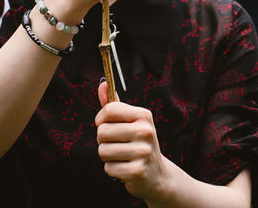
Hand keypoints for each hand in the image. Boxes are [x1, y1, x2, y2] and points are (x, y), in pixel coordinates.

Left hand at [96, 80, 176, 200]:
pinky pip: (108, 168)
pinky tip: (124, 168)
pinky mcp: (137, 171)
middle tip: (117, 144)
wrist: (156, 173)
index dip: (101, 119)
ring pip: (103, 151)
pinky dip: (112, 170)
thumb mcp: (130, 122)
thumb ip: (114, 105)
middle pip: (102, 131)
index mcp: (143, 115)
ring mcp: (143, 151)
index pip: (109, 110)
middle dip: (104, 141)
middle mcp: (145, 131)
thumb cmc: (138, 143)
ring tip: (121, 156)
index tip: (106, 124)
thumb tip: (102, 84)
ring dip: (107, 156)